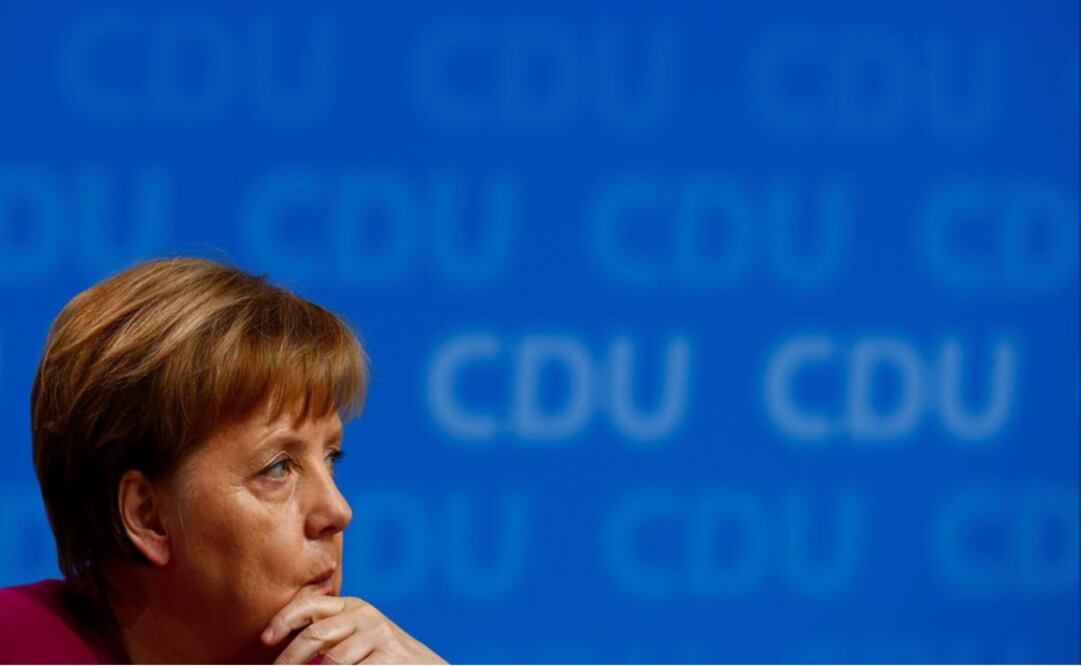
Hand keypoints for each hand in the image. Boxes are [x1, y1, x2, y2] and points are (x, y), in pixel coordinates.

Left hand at [261, 593, 447, 663]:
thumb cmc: (380, 658)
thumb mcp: (354, 639)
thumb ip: (326, 637)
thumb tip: (283, 656)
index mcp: (352, 607)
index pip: (310, 604)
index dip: (284, 619)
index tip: (265, 640)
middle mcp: (365, 616)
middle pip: (314, 635)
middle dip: (288, 659)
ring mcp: (380, 636)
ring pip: (333, 662)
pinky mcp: (390, 657)